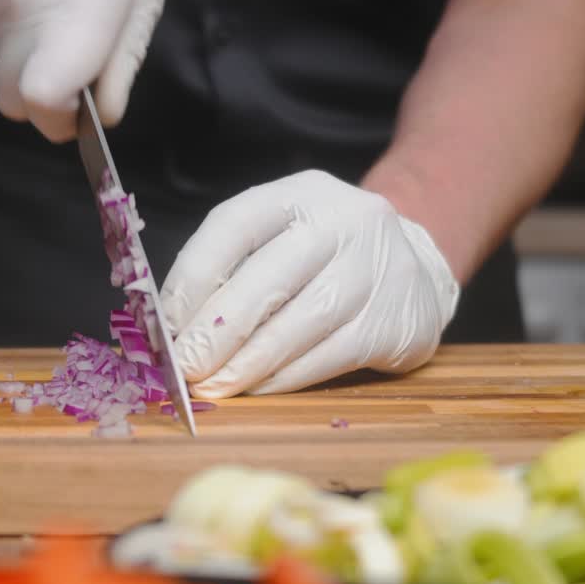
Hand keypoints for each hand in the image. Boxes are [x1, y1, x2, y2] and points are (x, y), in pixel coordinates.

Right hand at [0, 0, 167, 141]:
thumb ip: (122, 57)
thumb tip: (102, 116)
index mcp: (76, 10)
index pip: (40, 102)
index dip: (56, 119)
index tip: (74, 112)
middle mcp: (16, 4)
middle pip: (11, 94)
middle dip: (39, 87)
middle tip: (67, 44)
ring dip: (18, 36)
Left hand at [161, 170, 460, 397]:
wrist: (418, 269)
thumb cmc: (324, 259)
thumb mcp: (282, 238)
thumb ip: (232, 270)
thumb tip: (173, 329)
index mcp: (301, 193)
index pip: (235, 225)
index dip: (194, 276)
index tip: (167, 323)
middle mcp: (344, 222)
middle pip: (269, 277)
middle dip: (218, 329)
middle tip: (185, 367)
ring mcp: (377, 269)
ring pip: (302, 321)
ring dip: (249, 362)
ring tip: (214, 386)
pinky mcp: (395, 320)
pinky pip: (332, 354)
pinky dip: (288, 377)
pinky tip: (257, 389)